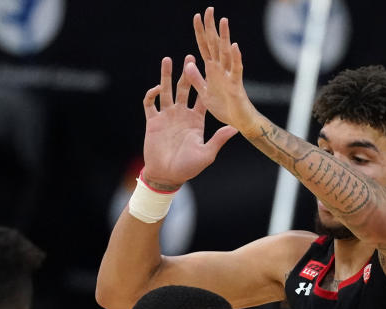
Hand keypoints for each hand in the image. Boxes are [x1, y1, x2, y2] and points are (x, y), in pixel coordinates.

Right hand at [141, 55, 237, 188]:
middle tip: (190, 56)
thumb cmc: (188, 168)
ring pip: (166, 90)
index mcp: (196, 120)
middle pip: (185, 88)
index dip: (205, 83)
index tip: (209, 68)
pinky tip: (156, 88)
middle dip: (187, 72)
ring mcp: (167, 116)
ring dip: (166, 75)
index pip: (202, 97)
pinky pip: (150, 103)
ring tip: (168, 59)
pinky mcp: (153, 121)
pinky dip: (152, 94)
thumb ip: (219, 139)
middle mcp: (182, 115)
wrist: (166, 175)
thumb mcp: (207, 154)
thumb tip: (235, 128)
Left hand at [184, 8, 256, 132]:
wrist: (238, 123)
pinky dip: (236, 58)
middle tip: (209, 9)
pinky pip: (236, 70)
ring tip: (223, 21)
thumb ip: (196, 79)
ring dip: (224, 37)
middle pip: (214, 45)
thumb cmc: (224, 108)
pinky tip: (234, 46)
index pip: (204, 47)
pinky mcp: (236, 86)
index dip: (200, 33)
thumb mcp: (204, 94)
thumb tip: (189, 63)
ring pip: (225, 54)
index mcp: (211, 71)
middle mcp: (220, 70)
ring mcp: (229, 76)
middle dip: (211, 28)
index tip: (197, 17)